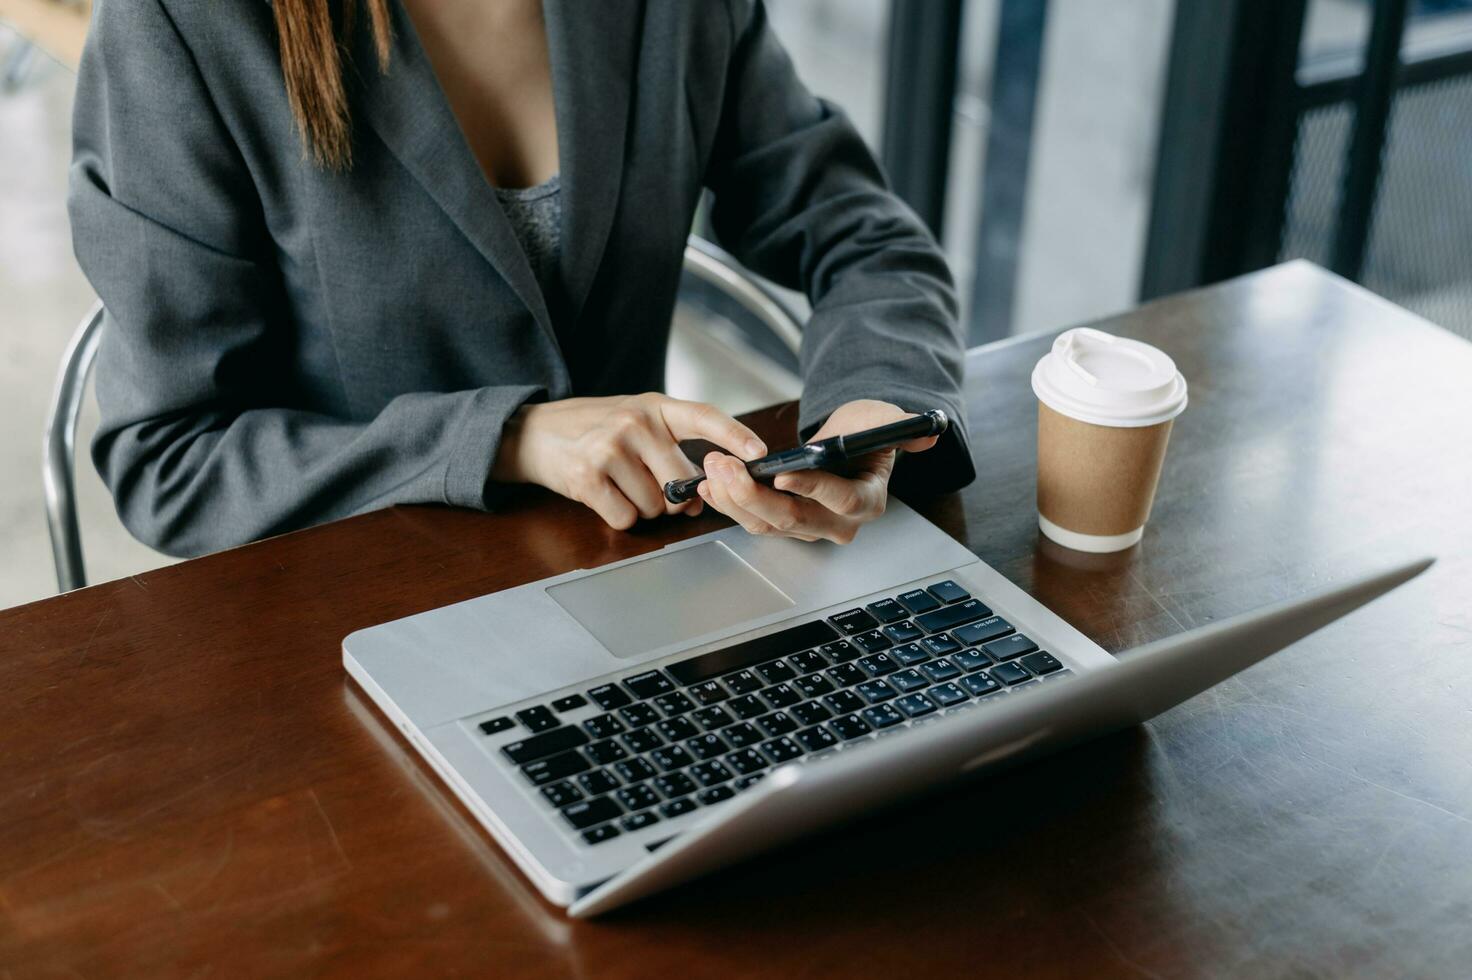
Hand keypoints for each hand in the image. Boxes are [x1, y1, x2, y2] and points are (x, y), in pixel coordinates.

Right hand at [492, 393, 766, 529]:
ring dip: (640, 508)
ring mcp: (610, 447)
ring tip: (617, 484)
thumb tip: (702, 498)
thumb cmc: (592, 430)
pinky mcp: (587, 476)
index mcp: (654, 406)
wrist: (532, 433)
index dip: (735, 436)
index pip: (704, 417)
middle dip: (670, 498)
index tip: (759, 453)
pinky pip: (626, 517)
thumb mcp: (635, 423)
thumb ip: (672, 451)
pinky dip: (617, 516)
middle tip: (645, 485)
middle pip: (681, 482)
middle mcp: (635, 421)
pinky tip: (602, 495)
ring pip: (654, 506)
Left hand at [697, 399, 938, 543]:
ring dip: (734, 498)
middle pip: (794, 519)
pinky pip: (754, 520)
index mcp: (868, 500)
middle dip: (754, 494)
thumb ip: (897, 427)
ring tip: (713, 468)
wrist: (850, 445)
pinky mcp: (785, 525)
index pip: (841, 500)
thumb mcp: (883, 420)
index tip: (782, 475)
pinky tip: (710, 484)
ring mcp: (810, 528)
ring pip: (767, 523)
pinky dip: (729, 502)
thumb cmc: (865, 432)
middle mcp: (840, 523)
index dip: (812, 488)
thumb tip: (923, 436)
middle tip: (727, 467)